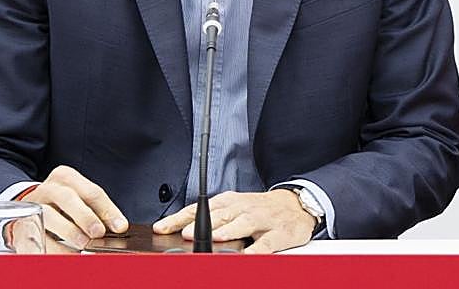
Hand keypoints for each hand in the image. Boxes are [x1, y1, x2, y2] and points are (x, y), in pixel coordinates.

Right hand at [19, 165, 127, 247]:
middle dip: (86, 216)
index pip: (92, 191)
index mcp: (66, 177)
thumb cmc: (61, 204)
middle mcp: (48, 188)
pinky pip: (37, 236)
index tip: (120, 226)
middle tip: (99, 233)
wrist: (25, 208)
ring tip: (83, 244)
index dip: (107, 210)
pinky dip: (52, 247)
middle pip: (68, 198)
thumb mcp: (79, 199)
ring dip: (68, 231)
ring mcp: (32, 206)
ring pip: (49, 215)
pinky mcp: (21, 225)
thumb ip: (98, 211)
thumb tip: (118, 227)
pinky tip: (65, 255)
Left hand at [153, 189, 316, 253]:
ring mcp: (262, 220)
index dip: (180, 218)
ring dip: (229, 230)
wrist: (296, 204)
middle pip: (220, 214)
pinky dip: (256, 250)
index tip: (162, 228)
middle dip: (201, 223)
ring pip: (244, 223)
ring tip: (216, 237)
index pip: (199, 208)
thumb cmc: (259, 209)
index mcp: (230, 201)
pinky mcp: (279, 233)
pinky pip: (266, 243)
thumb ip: (212, 219)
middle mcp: (244, 208)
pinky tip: (247, 256)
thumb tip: (180, 232)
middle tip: (185, 233)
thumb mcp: (235, 208)